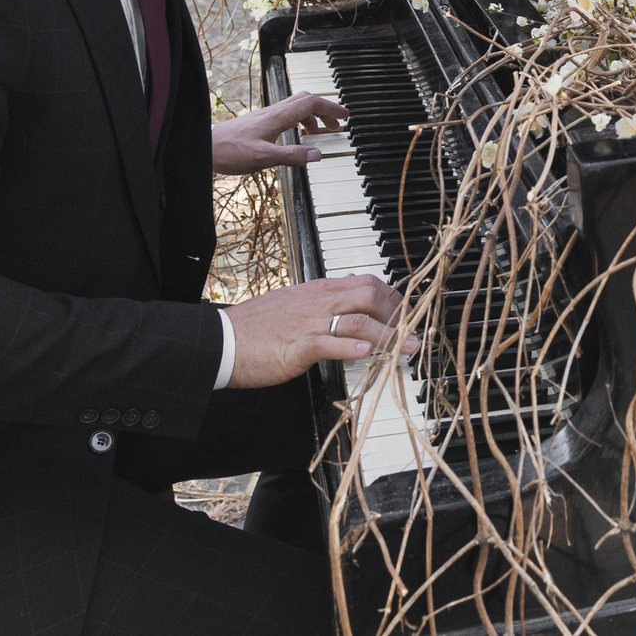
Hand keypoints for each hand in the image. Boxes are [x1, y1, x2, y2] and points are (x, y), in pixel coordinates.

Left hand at [212, 91, 349, 174]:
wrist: (205, 148)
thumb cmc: (230, 151)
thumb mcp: (264, 158)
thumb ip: (292, 155)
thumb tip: (317, 154)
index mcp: (278, 117)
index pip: (311, 103)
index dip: (331, 108)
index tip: (345, 115)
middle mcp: (273, 112)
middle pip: (305, 100)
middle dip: (325, 109)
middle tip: (337, 123)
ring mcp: (265, 116)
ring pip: (295, 107)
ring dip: (312, 117)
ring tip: (319, 133)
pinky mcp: (259, 123)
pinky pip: (285, 115)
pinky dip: (298, 122)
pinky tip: (295, 136)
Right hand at [224, 273, 413, 387]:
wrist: (222, 340)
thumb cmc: (254, 327)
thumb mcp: (291, 304)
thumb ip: (318, 303)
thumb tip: (343, 304)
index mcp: (317, 290)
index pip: (365, 283)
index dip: (391, 297)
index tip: (405, 312)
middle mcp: (318, 302)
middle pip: (370, 295)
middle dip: (398, 313)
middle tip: (413, 331)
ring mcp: (309, 323)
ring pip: (359, 320)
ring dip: (389, 334)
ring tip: (407, 347)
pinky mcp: (298, 346)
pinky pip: (331, 342)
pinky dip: (353, 348)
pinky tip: (368, 353)